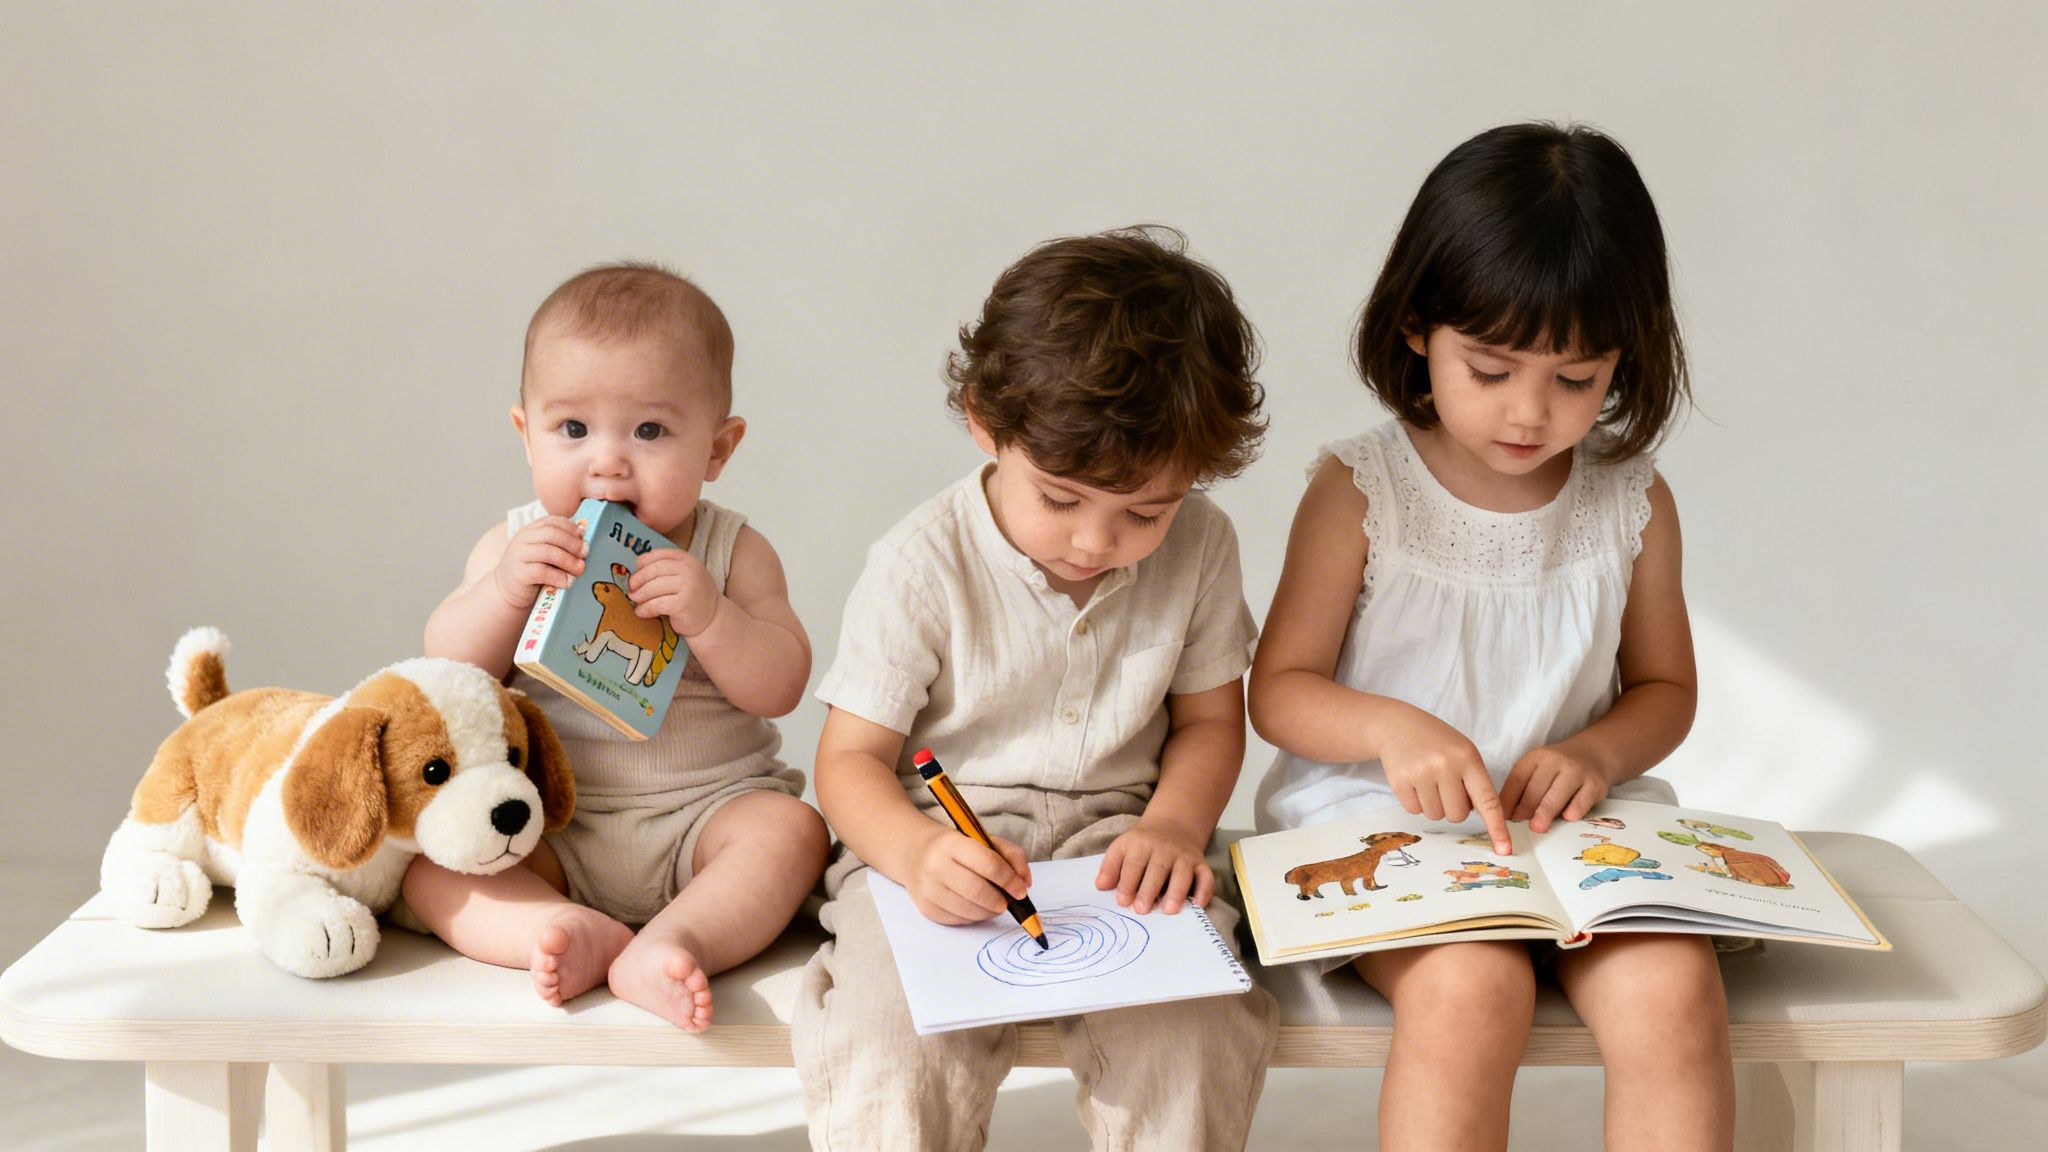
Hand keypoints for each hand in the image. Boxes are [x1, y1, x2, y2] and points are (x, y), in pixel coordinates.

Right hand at [492, 517, 586, 609]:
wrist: (508, 591)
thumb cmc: (533, 571)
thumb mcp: (545, 554)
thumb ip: (559, 546)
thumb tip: (585, 544)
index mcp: (531, 530)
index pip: (552, 521)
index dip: (571, 528)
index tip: (583, 538)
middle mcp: (523, 540)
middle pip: (551, 534)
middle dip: (572, 544)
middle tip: (585, 554)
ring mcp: (518, 556)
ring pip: (548, 552)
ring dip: (569, 561)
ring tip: (580, 570)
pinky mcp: (518, 574)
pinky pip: (541, 571)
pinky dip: (558, 577)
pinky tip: (566, 582)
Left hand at [629, 549, 720, 636]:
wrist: (711, 618)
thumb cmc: (691, 595)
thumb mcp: (683, 575)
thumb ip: (665, 568)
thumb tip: (635, 571)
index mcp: (686, 559)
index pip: (657, 555)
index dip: (641, 565)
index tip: (635, 576)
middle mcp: (689, 570)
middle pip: (653, 570)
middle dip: (637, 580)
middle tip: (631, 590)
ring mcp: (687, 587)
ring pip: (652, 588)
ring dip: (639, 596)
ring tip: (635, 601)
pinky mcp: (683, 604)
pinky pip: (655, 604)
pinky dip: (644, 609)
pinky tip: (641, 612)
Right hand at [904, 827, 1033, 925]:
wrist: (915, 853)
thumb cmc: (957, 847)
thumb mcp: (983, 840)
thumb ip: (1011, 855)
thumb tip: (1025, 883)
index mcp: (953, 843)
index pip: (988, 863)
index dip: (1009, 880)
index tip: (1020, 890)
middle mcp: (936, 866)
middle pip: (977, 891)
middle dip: (1000, 901)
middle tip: (1007, 902)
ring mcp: (928, 889)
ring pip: (969, 910)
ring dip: (989, 912)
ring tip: (994, 904)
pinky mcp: (926, 908)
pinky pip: (958, 920)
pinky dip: (975, 917)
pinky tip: (977, 907)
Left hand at [1096, 821, 1212, 913]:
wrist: (1173, 825)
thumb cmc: (1142, 844)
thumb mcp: (1122, 847)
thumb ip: (1110, 867)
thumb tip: (1100, 886)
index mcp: (1141, 844)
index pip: (1133, 863)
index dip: (1127, 883)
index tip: (1122, 901)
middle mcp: (1165, 849)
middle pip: (1157, 869)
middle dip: (1149, 890)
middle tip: (1142, 910)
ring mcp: (1185, 856)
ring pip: (1183, 873)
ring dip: (1176, 891)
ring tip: (1168, 910)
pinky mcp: (1201, 864)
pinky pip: (1206, 877)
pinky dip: (1204, 891)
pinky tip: (1197, 905)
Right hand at [1379, 706, 1511, 854]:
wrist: (1397, 725)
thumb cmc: (1438, 743)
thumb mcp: (1463, 753)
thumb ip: (1475, 782)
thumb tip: (1481, 818)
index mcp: (1468, 758)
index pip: (1487, 800)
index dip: (1497, 827)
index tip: (1505, 849)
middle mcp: (1445, 765)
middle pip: (1458, 815)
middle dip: (1453, 807)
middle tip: (1445, 785)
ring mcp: (1420, 773)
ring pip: (1436, 816)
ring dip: (1434, 805)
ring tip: (1427, 780)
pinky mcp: (1400, 781)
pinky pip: (1414, 811)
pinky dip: (1416, 802)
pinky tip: (1413, 781)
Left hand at [1499, 745, 1610, 832]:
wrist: (1593, 755)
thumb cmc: (1558, 769)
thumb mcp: (1537, 770)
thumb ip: (1522, 790)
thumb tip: (1504, 819)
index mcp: (1535, 758)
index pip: (1517, 780)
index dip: (1507, 801)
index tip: (1499, 818)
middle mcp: (1555, 761)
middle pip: (1536, 789)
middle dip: (1525, 809)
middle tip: (1517, 825)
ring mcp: (1576, 772)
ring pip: (1557, 796)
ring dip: (1545, 813)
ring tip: (1537, 827)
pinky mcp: (1594, 785)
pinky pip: (1581, 801)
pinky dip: (1573, 811)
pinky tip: (1567, 818)